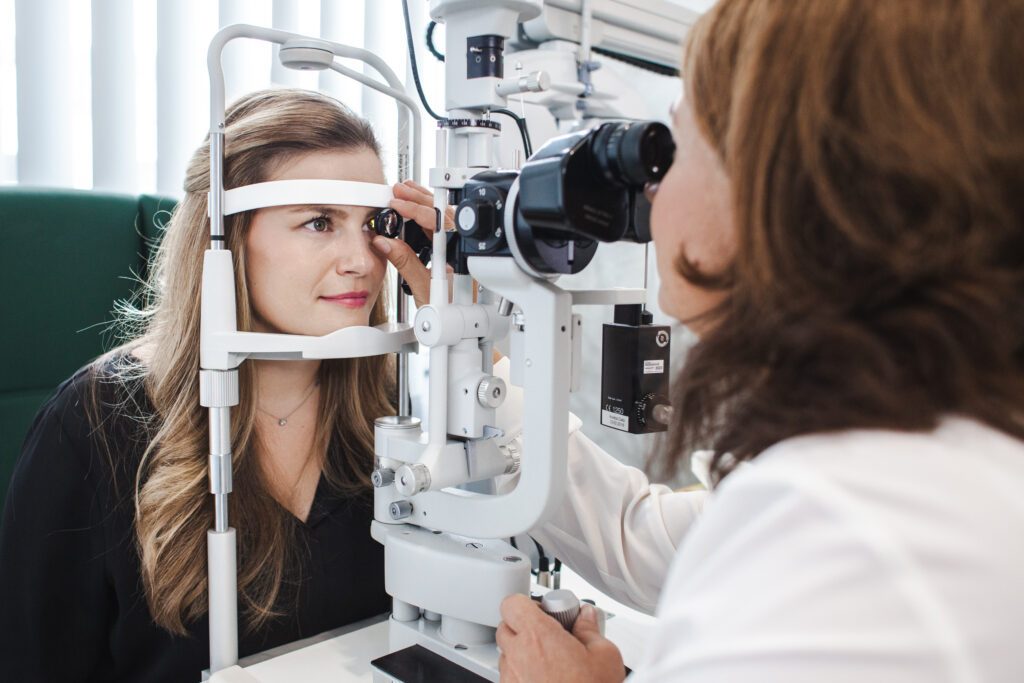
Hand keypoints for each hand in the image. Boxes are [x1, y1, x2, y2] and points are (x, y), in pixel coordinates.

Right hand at [371, 180, 453, 307]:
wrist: (464, 322)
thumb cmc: (453, 310)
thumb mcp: (424, 289)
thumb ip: (404, 263)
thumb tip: (386, 242)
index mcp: (458, 252)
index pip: (435, 221)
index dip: (413, 210)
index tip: (396, 204)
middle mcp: (462, 245)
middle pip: (440, 212)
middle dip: (416, 198)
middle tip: (396, 192)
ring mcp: (460, 246)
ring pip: (443, 215)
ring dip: (422, 201)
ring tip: (405, 192)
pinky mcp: (456, 249)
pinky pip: (443, 223)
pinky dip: (428, 212)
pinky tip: (416, 207)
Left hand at [496, 594, 626, 682]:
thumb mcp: (605, 656)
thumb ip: (590, 630)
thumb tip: (586, 618)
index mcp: (538, 637)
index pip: (512, 603)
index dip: (526, 603)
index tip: (544, 609)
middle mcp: (518, 657)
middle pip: (505, 627)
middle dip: (524, 626)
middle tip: (548, 634)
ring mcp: (512, 680)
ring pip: (506, 655)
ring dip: (521, 652)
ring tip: (549, 660)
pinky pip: (510, 678)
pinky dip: (522, 675)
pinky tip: (546, 679)